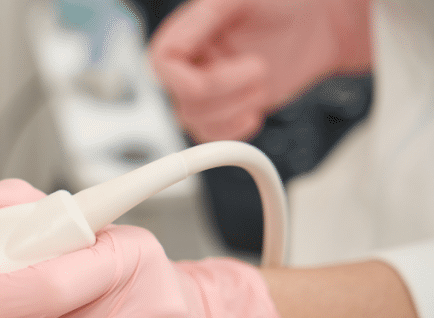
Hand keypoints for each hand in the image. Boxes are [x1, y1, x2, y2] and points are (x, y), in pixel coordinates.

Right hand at [149, 0, 371, 141]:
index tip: (211, 76)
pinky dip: (237, 129)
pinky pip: (215, 137)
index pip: (162, 62)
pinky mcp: (228, 110)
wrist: (322, 24)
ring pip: (198, 122)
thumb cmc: (288, 1)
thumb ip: (208, 14)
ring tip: (263, 81)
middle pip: (182, 99)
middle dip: (225, 91)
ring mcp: (210, 89)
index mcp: (189, 30)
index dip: (181, 80)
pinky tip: (257, 106)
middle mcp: (193, 62)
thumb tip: (174, 46)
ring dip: (236, 108)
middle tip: (259, 68)